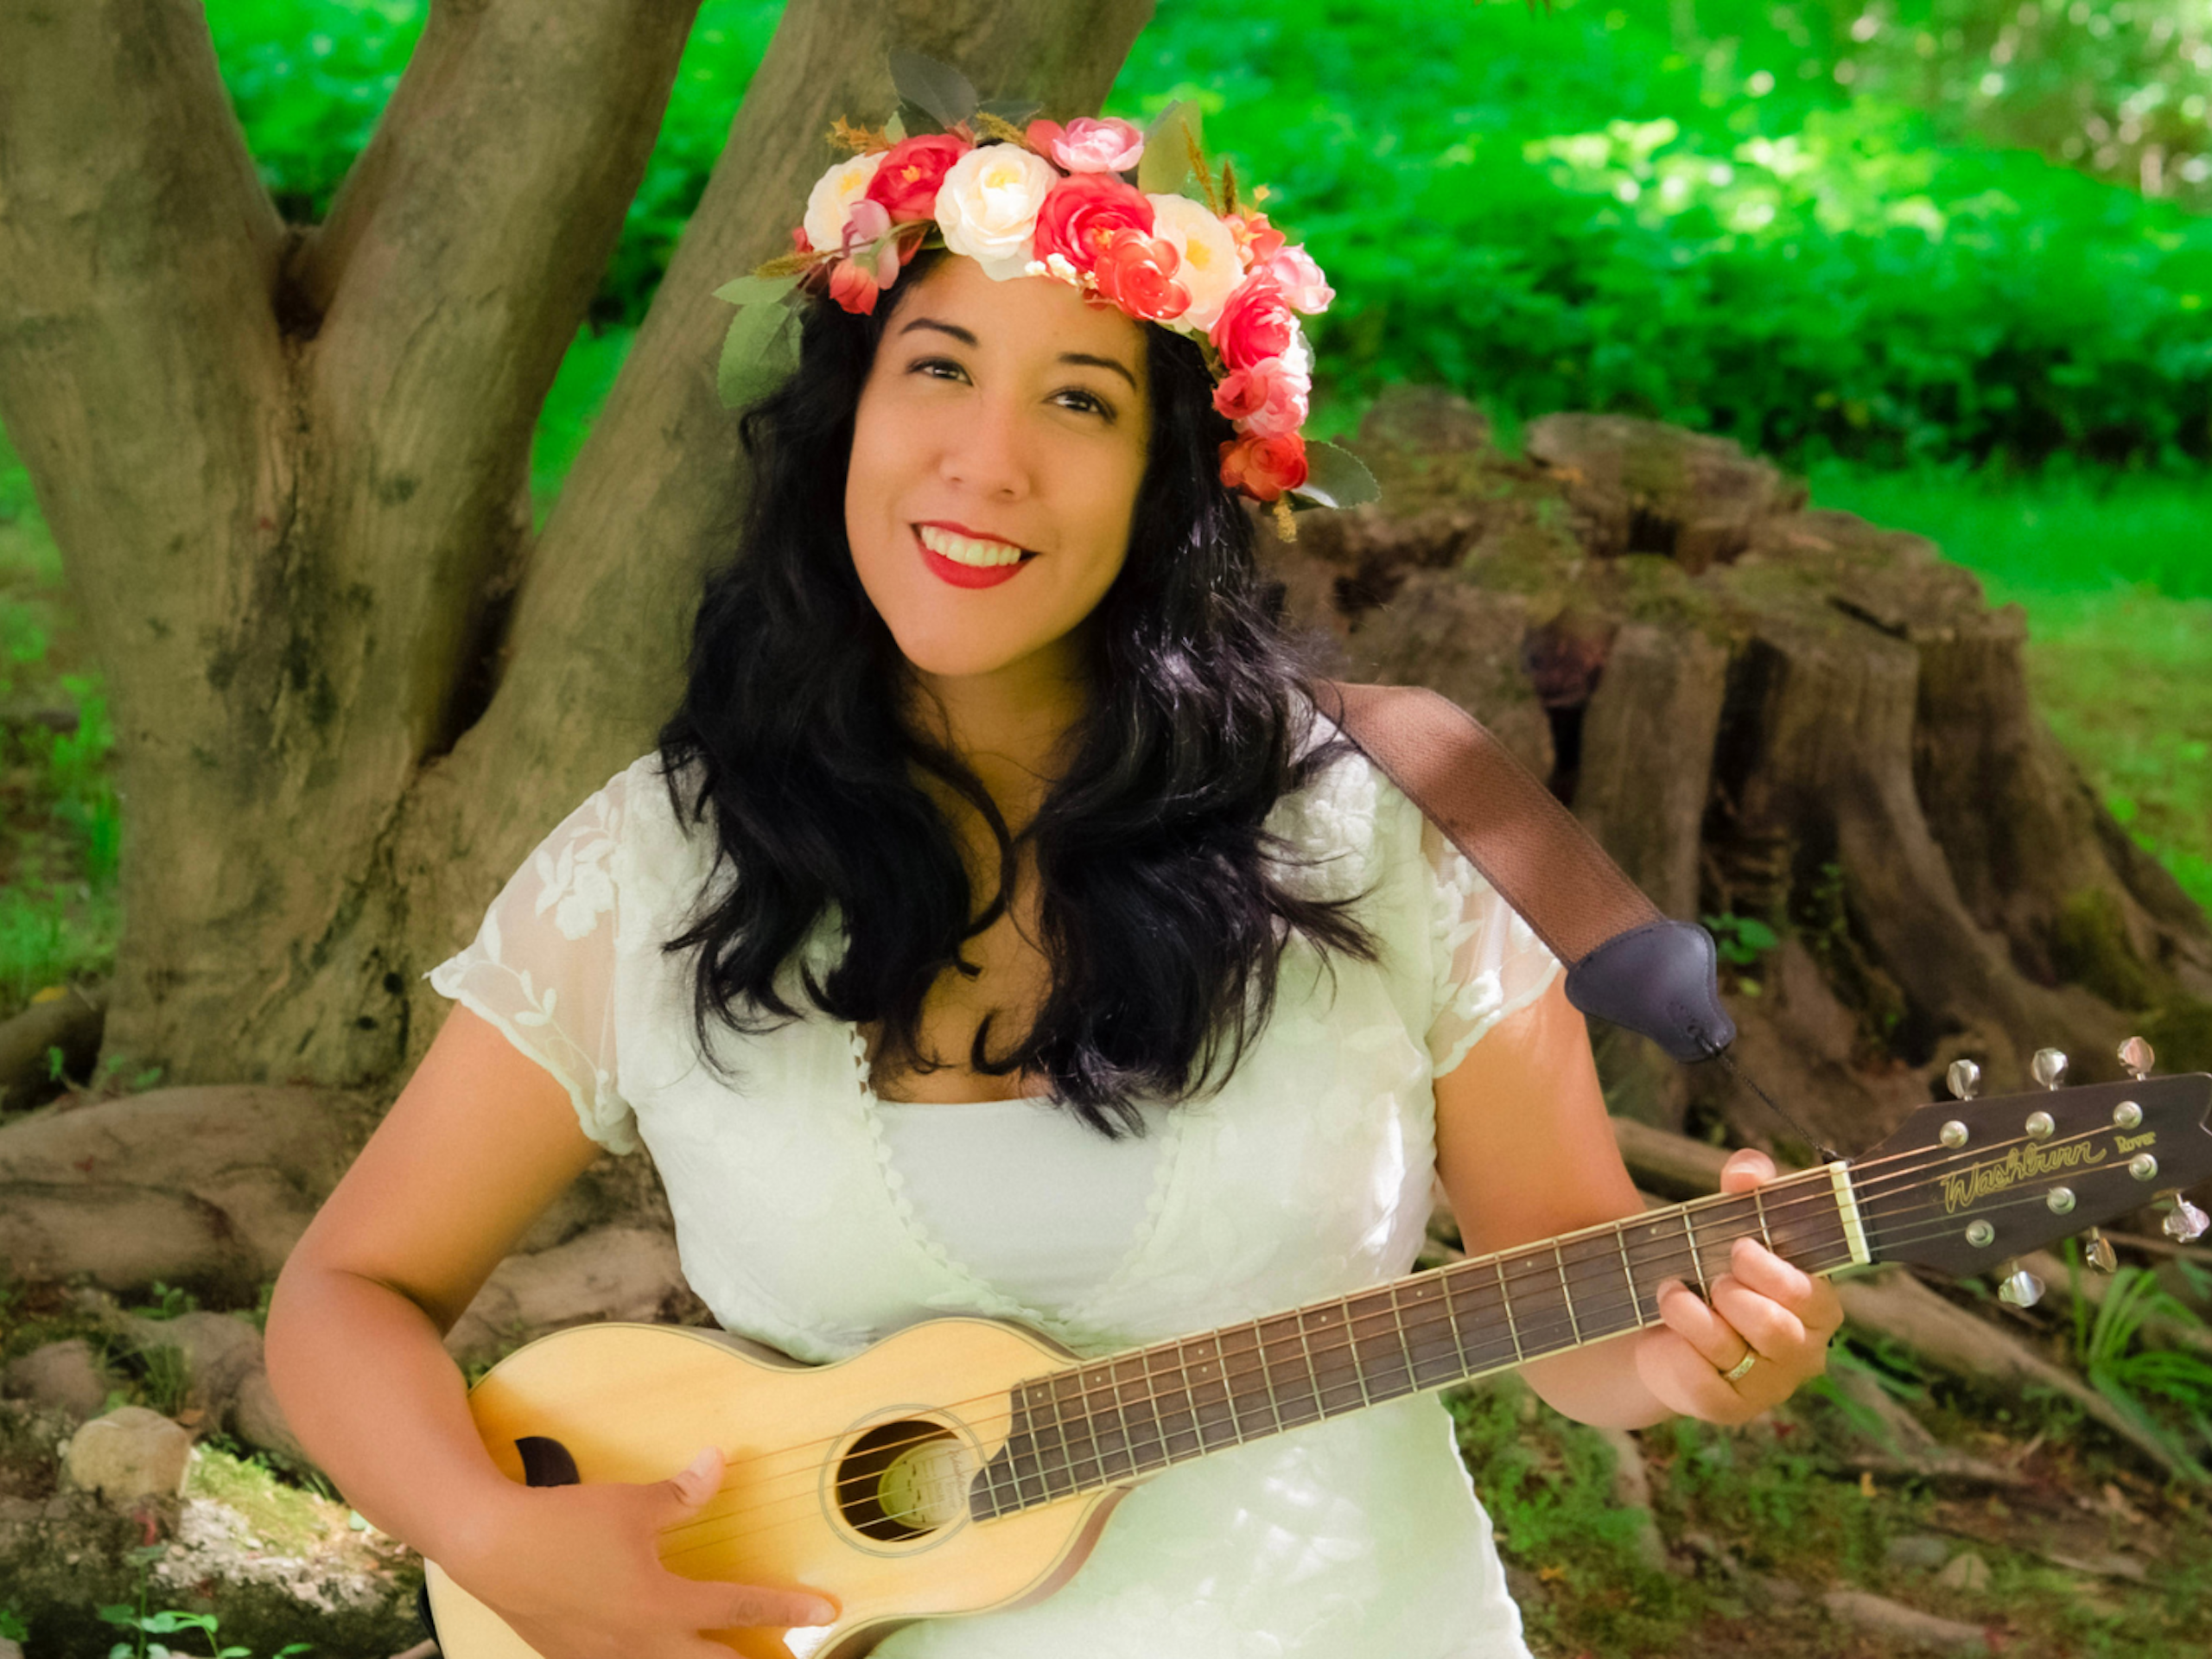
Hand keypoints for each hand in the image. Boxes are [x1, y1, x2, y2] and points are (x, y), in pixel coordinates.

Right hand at [443, 1445, 839, 1658]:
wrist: (491, 1550)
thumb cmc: (566, 1524)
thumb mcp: (632, 1504)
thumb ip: (683, 1492)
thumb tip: (721, 1461)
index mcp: (661, 1606)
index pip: (740, 1608)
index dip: (787, 1608)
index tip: (826, 1614)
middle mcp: (640, 1645)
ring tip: (734, 1656)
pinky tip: (661, 1652)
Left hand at [1633, 1149, 1845, 1424]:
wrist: (1671, 1327)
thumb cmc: (1718, 1267)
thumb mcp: (1733, 1219)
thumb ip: (1750, 1183)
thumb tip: (1747, 1172)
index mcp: (1818, 1308)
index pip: (1810, 1295)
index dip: (1771, 1271)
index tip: (1737, 1247)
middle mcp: (1803, 1352)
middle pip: (1776, 1328)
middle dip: (1734, 1295)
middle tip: (1713, 1277)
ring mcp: (1768, 1386)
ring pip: (1733, 1351)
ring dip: (1693, 1314)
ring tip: (1673, 1293)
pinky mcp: (1728, 1408)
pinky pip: (1704, 1383)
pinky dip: (1679, 1349)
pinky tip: (1667, 1327)